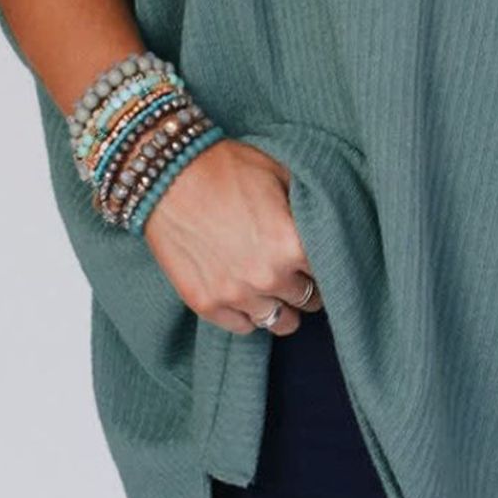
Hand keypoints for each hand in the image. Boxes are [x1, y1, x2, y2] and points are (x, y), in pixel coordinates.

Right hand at [141, 137, 323, 335]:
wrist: (166, 174)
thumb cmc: (225, 168)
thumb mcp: (280, 174)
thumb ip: (308, 207)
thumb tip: (328, 223)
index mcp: (293, 244)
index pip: (331, 273)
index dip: (329, 264)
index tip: (322, 260)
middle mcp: (269, 277)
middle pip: (309, 300)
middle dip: (307, 286)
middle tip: (299, 274)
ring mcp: (236, 295)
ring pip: (281, 322)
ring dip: (282, 306)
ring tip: (276, 291)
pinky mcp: (205, 304)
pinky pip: (242, 328)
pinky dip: (249, 316)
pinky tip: (248, 298)